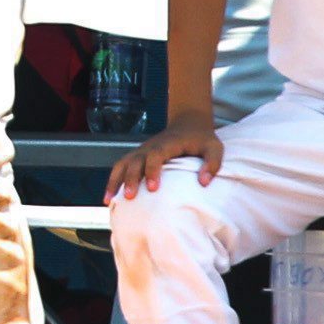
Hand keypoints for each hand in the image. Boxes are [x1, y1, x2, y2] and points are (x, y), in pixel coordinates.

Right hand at [107, 119, 223, 199]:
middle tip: (129, 197)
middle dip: (130, 179)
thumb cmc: (202, 139)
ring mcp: (141, 151)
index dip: (153, 170)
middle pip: (135, 160)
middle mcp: (150, 146)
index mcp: (167, 144)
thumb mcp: (214, 148)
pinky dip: (113, 181)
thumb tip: (203, 182)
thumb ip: (212, 163)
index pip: (156, 155)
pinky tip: (109, 199)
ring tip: (110, 201)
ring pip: (123, 163)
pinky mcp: (137, 156)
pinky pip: (120, 167)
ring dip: (115, 181)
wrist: (188, 123)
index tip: (154, 188)